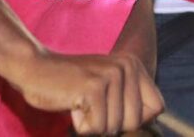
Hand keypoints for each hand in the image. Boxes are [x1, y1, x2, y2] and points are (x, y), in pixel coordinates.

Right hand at [7, 49, 163, 134]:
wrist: (35, 68)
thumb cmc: (70, 85)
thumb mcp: (108, 88)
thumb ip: (129, 101)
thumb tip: (150, 128)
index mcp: (135, 65)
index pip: (157, 107)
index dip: (136, 120)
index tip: (112, 112)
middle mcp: (128, 67)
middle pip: (135, 122)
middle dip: (110, 125)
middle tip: (91, 107)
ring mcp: (112, 76)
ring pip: (113, 128)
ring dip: (93, 125)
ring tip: (80, 103)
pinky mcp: (94, 88)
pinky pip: (96, 128)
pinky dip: (80, 126)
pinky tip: (72, 104)